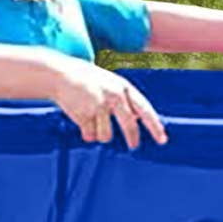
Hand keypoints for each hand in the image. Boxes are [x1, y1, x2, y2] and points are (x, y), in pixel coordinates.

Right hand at [51, 62, 167, 148]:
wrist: (60, 74)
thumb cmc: (88, 80)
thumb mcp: (111, 83)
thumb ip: (125, 99)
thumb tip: (138, 118)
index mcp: (123, 87)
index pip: (144, 109)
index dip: (154, 126)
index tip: (162, 140)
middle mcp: (113, 96)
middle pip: (129, 126)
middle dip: (132, 139)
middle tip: (133, 146)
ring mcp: (98, 105)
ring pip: (106, 135)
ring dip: (100, 133)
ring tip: (93, 120)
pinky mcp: (84, 115)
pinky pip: (90, 136)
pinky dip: (86, 133)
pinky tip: (81, 119)